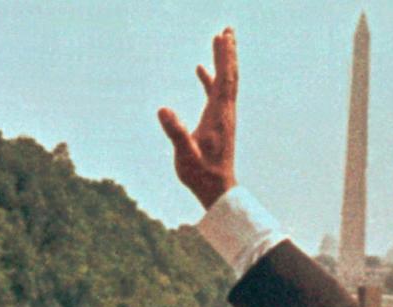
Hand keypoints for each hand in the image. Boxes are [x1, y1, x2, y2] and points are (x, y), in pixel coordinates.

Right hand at [159, 27, 237, 208]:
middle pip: (229, 75)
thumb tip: (163, 110)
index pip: (224, 79)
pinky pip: (216, 94)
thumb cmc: (201, 174)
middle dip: (228, 52)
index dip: (224, 57)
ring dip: (222, 61)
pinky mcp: (217, 122)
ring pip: (225, 82)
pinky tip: (201, 70)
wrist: (217, 190)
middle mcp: (225, 112)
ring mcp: (222, 116)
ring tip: (219, 40)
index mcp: (219, 115)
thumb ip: (176, 133)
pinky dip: (211, 79)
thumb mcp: (185, 155)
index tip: (223, 36)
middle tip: (228, 29)